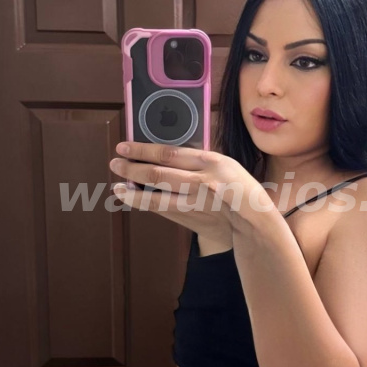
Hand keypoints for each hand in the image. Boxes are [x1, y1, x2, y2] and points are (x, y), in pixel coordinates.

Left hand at [109, 141, 275, 239]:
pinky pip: (162, 210)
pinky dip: (145, 204)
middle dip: (131, 169)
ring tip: (118, 187)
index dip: (142, 150)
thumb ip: (195, 159)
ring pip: (154, 198)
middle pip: (156, 175)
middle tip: (115, 163)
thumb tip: (160, 154)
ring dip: (132, 193)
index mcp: (210, 162)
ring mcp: (195, 203)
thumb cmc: (238, 185)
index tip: (124, 147)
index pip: (168, 153)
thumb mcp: (223, 163)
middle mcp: (201, 182)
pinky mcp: (191, 219)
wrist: (252, 217)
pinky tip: (134, 198)